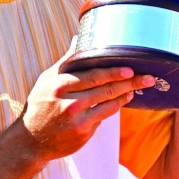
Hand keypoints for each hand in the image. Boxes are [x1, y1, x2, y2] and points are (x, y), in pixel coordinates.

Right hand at [22, 46, 156, 162]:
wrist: (31, 140)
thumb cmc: (40, 105)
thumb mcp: (47, 80)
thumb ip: (66, 61)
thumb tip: (78, 38)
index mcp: (60, 84)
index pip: (92, 75)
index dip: (113, 71)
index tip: (130, 67)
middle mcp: (69, 100)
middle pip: (104, 88)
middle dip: (129, 81)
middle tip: (147, 77)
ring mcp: (77, 118)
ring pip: (108, 102)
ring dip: (126, 93)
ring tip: (139, 87)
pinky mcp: (82, 132)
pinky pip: (105, 115)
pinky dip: (116, 106)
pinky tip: (125, 99)